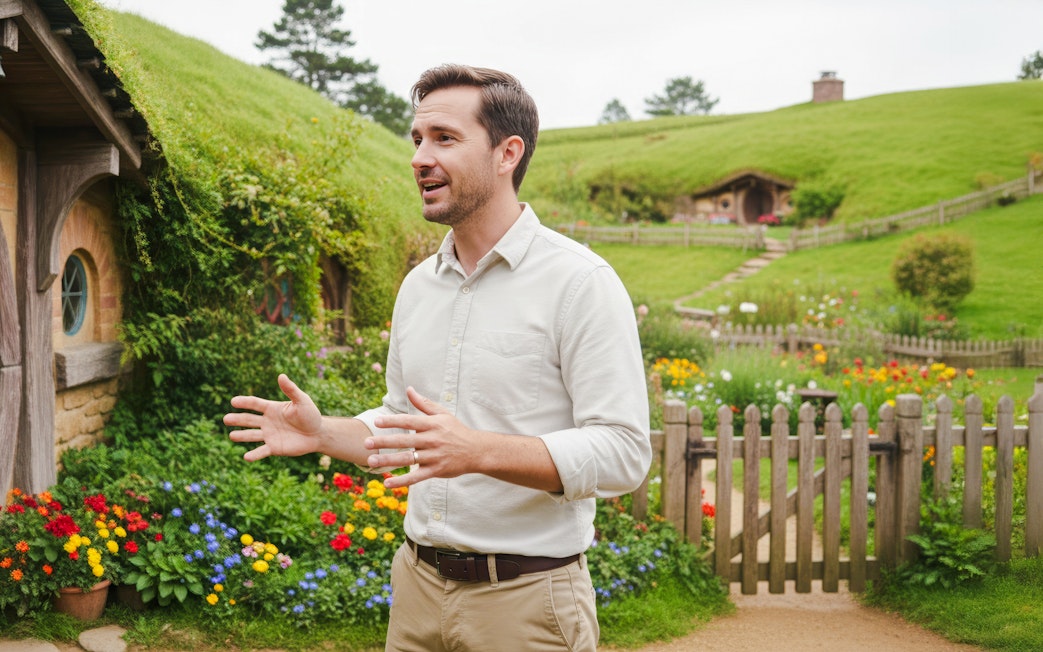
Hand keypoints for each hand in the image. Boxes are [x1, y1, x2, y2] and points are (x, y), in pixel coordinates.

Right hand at [224, 374, 323, 460]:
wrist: (318, 434)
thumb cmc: (310, 415)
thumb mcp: (302, 400)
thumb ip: (291, 390)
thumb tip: (281, 376)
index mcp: (272, 408)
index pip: (255, 404)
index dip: (244, 402)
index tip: (233, 401)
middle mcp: (267, 421)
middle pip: (249, 420)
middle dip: (237, 419)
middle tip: (225, 419)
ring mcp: (269, 435)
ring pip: (252, 435)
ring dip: (241, 436)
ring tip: (231, 436)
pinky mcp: (274, 448)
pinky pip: (262, 451)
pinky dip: (254, 454)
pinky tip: (246, 457)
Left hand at [365, 387, 481, 488]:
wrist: (476, 451)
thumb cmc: (456, 430)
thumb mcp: (442, 414)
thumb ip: (423, 404)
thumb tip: (409, 389)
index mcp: (432, 425)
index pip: (409, 421)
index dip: (393, 421)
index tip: (377, 421)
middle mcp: (432, 440)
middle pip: (405, 441)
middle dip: (384, 442)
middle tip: (366, 443)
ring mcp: (434, 456)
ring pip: (408, 459)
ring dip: (388, 461)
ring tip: (370, 461)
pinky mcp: (436, 471)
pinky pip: (416, 477)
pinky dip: (402, 481)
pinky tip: (387, 482)